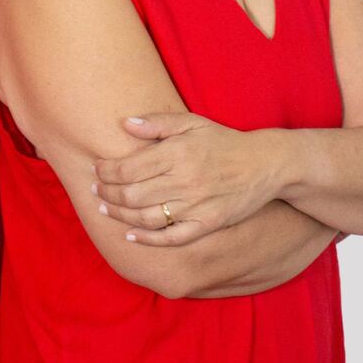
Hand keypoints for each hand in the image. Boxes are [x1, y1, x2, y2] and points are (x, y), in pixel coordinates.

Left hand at [92, 113, 282, 245]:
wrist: (266, 164)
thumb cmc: (224, 141)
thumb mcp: (192, 122)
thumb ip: (158, 123)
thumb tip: (125, 124)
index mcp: (177, 153)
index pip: (128, 168)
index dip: (106, 171)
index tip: (97, 170)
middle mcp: (184, 181)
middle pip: (131, 194)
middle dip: (107, 193)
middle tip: (96, 190)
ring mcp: (196, 206)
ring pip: (146, 217)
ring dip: (120, 215)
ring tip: (106, 208)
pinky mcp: (208, 224)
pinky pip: (172, 237)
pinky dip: (148, 239)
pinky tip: (130, 235)